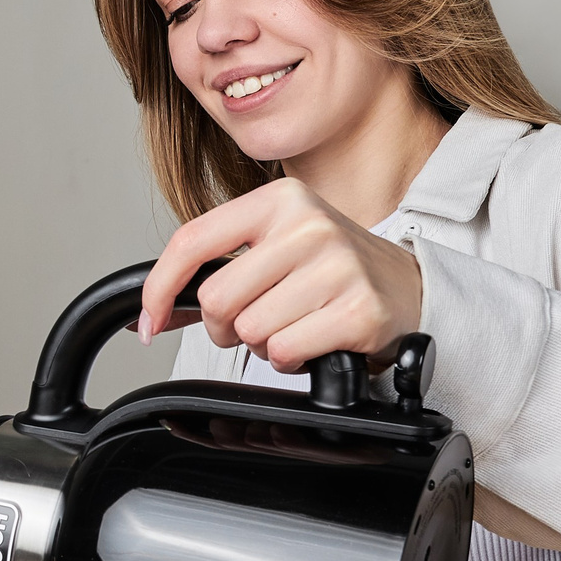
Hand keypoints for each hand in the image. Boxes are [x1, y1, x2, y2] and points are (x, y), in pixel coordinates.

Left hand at [137, 176, 422, 372]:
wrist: (410, 287)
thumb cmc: (333, 269)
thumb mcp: (279, 243)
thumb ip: (220, 263)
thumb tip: (153, 311)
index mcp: (279, 200)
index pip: (192, 242)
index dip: (160, 288)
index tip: (151, 320)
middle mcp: (308, 225)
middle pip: (218, 300)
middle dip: (226, 326)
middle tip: (258, 321)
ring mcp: (337, 266)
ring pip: (250, 331)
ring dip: (264, 344)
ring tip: (296, 325)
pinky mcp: (358, 310)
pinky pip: (286, 351)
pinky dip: (291, 359)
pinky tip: (314, 341)